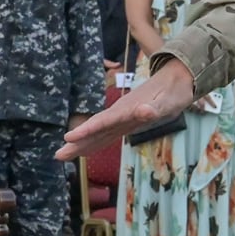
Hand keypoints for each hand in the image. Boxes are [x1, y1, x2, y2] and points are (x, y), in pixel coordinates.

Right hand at [58, 60, 195, 160]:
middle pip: (95, 130)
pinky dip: (94, 142)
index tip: (69, 137)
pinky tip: (86, 150)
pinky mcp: (125, 122)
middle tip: (58, 155)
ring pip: (98, 134)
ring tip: (62, 155)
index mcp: (126, 110)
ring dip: (81, 144)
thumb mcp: (168, 101)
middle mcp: (119, 115)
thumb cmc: (174, 91)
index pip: (102, 122)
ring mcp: (121, 119)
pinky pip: (106, 134)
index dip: (86, 130)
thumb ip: (155, 107)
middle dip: (77, 142)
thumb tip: (144, 110)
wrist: (176, 80)